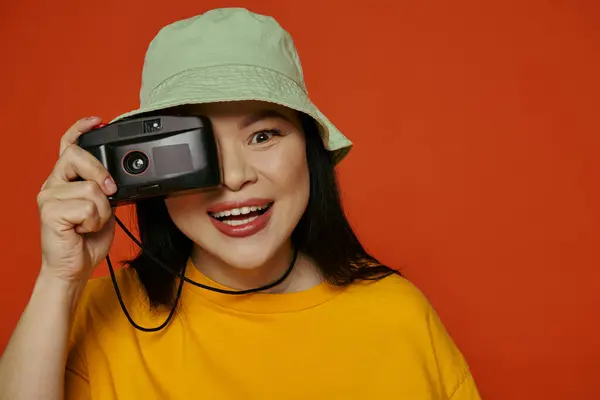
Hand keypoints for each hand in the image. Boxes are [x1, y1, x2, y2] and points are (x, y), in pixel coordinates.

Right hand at [37, 116, 116, 282]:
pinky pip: (88, 207)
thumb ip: (105, 188)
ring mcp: (48, 197)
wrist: (74, 267)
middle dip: (101, 173)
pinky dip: (95, 222)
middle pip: (78, 157)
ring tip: (91, 223)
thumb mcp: (103, 207)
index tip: (97, 121)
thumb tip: (117, 177)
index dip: (80, 130)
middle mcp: (53, 184)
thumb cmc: (87, 239)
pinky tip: (83, 230)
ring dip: (102, 210)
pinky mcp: (49, 212)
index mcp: (65, 180)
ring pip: (91, 188)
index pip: (68, 146)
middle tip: (110, 192)